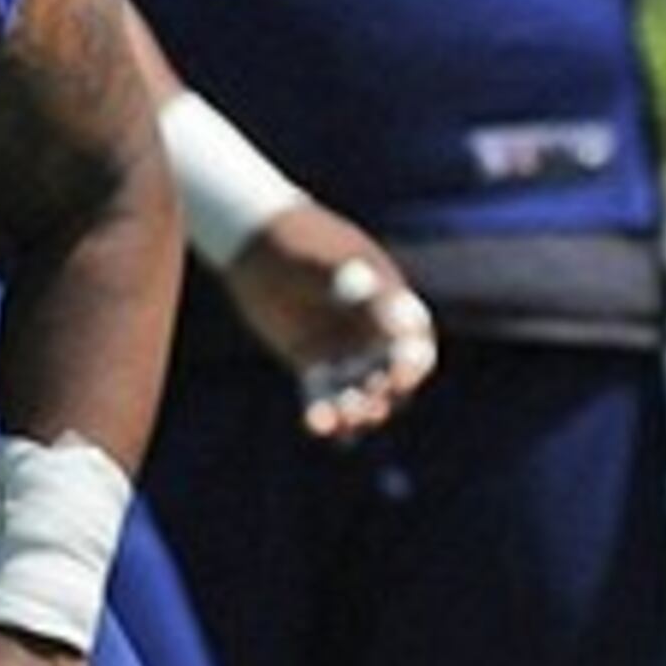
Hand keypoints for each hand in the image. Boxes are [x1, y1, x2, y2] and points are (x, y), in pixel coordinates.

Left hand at [215, 205, 437, 440]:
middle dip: (383, 396)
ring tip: (342, 422)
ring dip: (356, 411)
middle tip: (369, 408)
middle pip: (390, 378)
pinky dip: (323, 414)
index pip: (413, 345)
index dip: (412, 365)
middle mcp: (373, 335)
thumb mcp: (331, 262)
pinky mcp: (314, 366)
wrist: (252, 240)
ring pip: (359, 393)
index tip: (400, 378)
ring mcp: (345, 352)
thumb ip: (363, 294)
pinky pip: (324, 397)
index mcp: (391, 307)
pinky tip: (318, 426)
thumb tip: (396, 329)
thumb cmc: (297, 240)